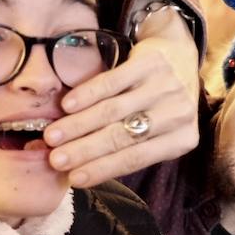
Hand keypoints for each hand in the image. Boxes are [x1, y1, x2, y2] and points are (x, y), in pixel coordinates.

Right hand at [44, 12, 200, 187]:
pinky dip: (86, 95)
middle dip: (84, 150)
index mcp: (182, 139)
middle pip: (122, 136)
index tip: (73, 178)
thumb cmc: (157, 104)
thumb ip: (121, 150)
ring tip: (52, 136)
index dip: (102, 169)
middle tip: (55, 159)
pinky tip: (67, 106)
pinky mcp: (151, 62)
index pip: (136, 159)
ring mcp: (167, 86)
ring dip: (77, 126)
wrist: (176, 55)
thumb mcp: (152, 132)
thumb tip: (74, 171)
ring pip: (113, 111)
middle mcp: (179, 113)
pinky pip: (112, 82)